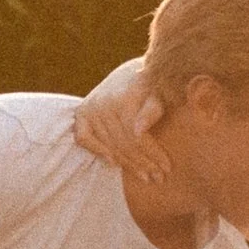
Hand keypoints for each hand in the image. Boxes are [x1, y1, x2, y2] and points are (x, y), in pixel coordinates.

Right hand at [72, 60, 165, 182]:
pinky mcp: (82, 113)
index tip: (166, 168)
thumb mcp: (159, 93)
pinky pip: (84, 138)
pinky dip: (97, 151)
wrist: (134, 71)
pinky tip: (113, 163)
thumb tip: (139, 130)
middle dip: (142, 163)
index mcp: (123, 99)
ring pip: (108, 145)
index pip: (137, 137)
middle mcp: (103, 104)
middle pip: (123, 144)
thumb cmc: (152, 84)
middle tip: (158, 178)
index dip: (152, 155)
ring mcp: (90, 109)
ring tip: (144, 176)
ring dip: (126, 163)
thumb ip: (152, 110)